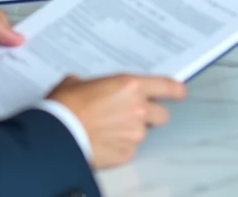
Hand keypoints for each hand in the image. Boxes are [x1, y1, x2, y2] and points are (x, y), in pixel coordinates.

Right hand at [48, 74, 186, 168]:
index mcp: (130, 86)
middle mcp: (138, 109)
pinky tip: (103, 143)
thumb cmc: (65, 105)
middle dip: (152, 115)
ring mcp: (134, 134)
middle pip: (162, 115)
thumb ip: (92, 84)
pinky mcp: (126, 153)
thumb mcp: (77, 83)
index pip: (166, 86)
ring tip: (109, 130)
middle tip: (135, 115)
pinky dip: (120, 147)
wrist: (57, 134)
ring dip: (132, 131)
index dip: (175, 90)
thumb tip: (84, 86)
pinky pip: (129, 149)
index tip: (180, 92)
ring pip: (143, 133)